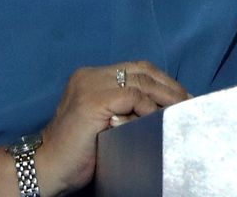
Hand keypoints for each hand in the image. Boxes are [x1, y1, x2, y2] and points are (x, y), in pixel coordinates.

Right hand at [35, 61, 189, 194]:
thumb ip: (126, 108)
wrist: (47, 168)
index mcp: (91, 76)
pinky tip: (159, 120)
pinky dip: (150, 108)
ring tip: (182, 111)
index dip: (162, 81)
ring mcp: (90, 85)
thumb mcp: (106, 121)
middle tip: (189, 103)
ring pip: (141, 81)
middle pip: (142, 70)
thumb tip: (165, 106)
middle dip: (170, 86)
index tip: (182, 97)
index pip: (136, 69)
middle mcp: (90, 74)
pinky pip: (134, 97)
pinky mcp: (93, 100)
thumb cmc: (77, 152)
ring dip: (166, 96)